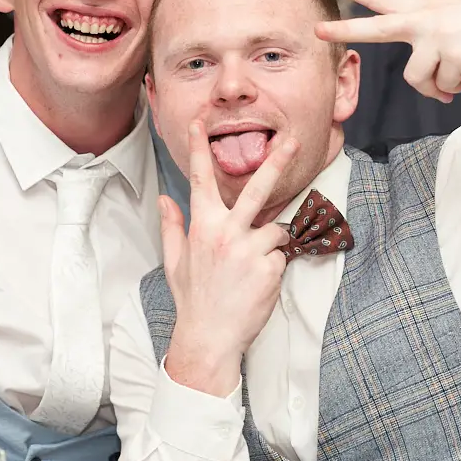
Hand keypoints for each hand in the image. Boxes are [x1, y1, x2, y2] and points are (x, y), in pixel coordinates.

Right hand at [159, 121, 300, 396]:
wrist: (209, 337)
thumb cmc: (193, 299)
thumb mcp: (175, 261)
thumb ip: (172, 226)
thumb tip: (165, 199)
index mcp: (202, 227)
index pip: (200, 180)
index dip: (198, 149)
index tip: (200, 124)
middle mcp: (227, 233)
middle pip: (258, 188)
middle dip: (277, 162)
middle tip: (295, 141)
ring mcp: (250, 250)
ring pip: (275, 230)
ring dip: (270, 245)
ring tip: (252, 271)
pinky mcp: (269, 268)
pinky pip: (280, 258)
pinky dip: (273, 268)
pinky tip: (258, 285)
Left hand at [315, 0, 460, 102]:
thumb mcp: (455, 20)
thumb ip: (432, 43)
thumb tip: (432, 84)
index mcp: (423, 5)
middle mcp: (425, 18)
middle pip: (376, 26)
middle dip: (345, 30)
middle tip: (317, 30)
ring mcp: (438, 36)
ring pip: (417, 79)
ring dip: (439, 86)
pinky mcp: (454, 57)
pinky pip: (444, 89)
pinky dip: (458, 88)